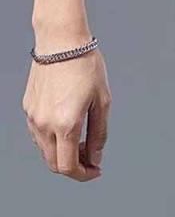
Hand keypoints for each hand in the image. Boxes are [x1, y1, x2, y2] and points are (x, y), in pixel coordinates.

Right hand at [22, 40, 111, 181]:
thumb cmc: (84, 67)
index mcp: (65, 124)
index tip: (96, 170)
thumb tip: (96, 157)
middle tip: (92, 159)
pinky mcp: (28, 108)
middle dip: (75, 168)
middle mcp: (44, 123)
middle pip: (55, 164)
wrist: (61, 41)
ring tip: (83, 142)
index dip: (84, 175)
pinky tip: (69, 132)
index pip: (69, 167)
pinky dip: (54, 142)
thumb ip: (99, 135)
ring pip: (45, 152)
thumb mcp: (102, 104)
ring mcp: (33, 116)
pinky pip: (39, 136)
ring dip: (64, 155)